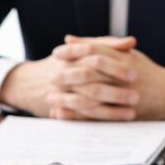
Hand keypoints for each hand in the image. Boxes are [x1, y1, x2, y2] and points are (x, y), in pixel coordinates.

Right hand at [0, 52, 141, 119]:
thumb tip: (132, 42)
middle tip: (136, 95)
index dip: (116, 65)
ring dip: (111, 108)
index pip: (96, 57)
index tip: (135, 71)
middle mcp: (65, 72)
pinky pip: (80, 115)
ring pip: (87, 101)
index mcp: (72, 55)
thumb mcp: (81, 50)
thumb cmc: (62, 64)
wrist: (27, 82)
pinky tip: (115, 122)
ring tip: (131, 112)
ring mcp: (62, 91)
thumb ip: (106, 45)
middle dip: (115, 89)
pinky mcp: (61, 108)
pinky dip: (98, 119)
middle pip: (92, 81)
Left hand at [48, 35, 164, 120]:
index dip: (73, 51)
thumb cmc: (145, 71)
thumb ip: (96, 45)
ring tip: (51, 96)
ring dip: (68, 97)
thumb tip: (68, 39)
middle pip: (90, 73)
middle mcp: (124, 75)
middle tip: (50, 76)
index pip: (94, 50)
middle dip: (67, 75)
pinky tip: (61, 113)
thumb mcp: (125, 53)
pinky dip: (76, 115)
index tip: (57, 53)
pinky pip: (96, 115)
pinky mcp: (124, 113)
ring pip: (91, 95)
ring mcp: (125, 95)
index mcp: (124, 57)